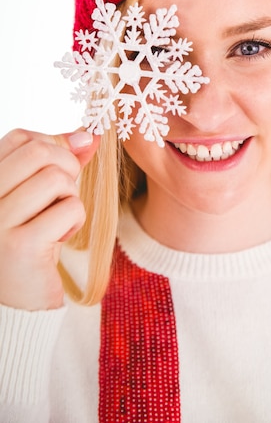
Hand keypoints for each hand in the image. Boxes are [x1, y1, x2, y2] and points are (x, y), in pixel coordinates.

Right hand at [0, 128, 99, 309]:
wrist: (18, 301)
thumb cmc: (30, 241)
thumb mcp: (41, 195)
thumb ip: (60, 162)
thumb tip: (88, 133)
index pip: (20, 138)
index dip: (53, 144)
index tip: (63, 165)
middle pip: (39, 152)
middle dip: (67, 166)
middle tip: (64, 195)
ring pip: (57, 178)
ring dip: (71, 197)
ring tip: (58, 220)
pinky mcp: (21, 245)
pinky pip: (70, 208)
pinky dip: (75, 220)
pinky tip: (59, 238)